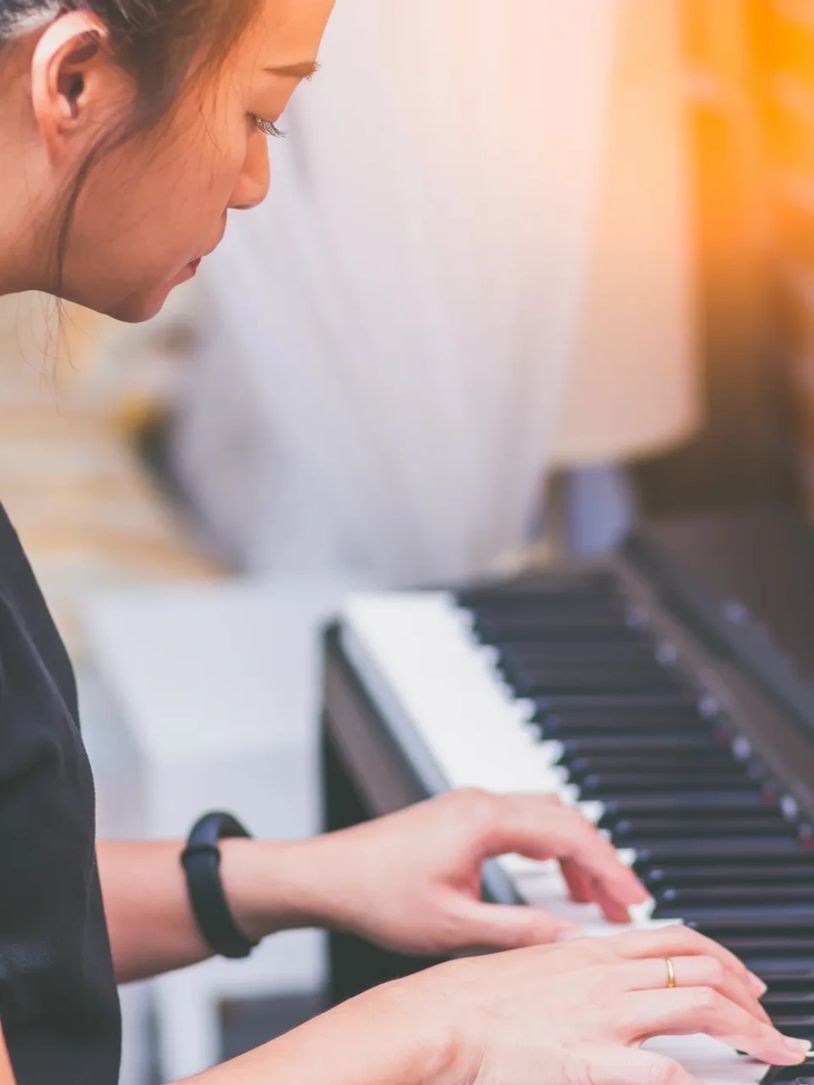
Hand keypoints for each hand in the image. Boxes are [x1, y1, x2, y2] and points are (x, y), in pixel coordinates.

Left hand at [310, 789, 647, 953]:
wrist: (329, 876)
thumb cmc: (379, 895)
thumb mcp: (456, 925)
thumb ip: (520, 930)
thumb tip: (571, 940)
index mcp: (485, 820)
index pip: (569, 833)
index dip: (611, 867)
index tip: (637, 898)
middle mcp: (482, 802)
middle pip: (563, 820)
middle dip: (600, 861)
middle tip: (626, 906)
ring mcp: (471, 806)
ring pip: (544, 818)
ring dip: (575, 854)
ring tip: (597, 901)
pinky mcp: (462, 816)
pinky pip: (521, 824)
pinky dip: (548, 850)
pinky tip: (555, 885)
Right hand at [391, 926, 810, 1084]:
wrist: (442, 1016)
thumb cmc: (478, 997)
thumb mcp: (536, 964)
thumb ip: (577, 969)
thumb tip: (605, 976)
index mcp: (594, 951)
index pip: (678, 940)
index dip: (723, 958)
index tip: (745, 979)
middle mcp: (609, 977)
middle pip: (703, 969)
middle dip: (750, 997)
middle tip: (771, 1022)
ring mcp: (606, 1016)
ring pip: (702, 1006)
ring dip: (750, 1030)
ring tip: (773, 1051)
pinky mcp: (593, 1060)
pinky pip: (663, 1068)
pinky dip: (696, 1077)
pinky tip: (712, 1084)